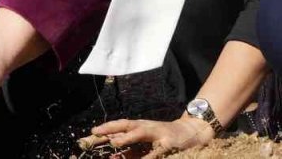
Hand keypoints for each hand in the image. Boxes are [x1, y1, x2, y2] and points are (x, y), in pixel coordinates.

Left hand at [85, 115, 214, 154]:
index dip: (106, 128)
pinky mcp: (169, 143)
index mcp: (140, 126)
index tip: (91, 132)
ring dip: (127, 137)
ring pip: (140, 133)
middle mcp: (147, 127)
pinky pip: (157, 150)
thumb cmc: (164, 139)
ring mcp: (158, 133)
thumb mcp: (146, 144)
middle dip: (111, 128)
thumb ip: (131, 151)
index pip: (120, 125)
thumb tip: (113, 156)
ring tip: (115, 142)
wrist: (190, 133)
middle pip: (126, 125)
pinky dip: (149, 155)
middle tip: (96, 132)